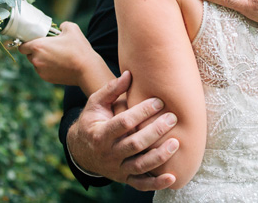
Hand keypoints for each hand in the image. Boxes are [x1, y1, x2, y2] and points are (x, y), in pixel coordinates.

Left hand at [19, 22, 112, 95]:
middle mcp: (36, 59)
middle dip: (36, 51)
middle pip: (29, 54)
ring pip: (36, 63)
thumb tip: (60, 27)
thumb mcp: (72, 29)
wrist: (86, 69)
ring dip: (42, 59)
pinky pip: (43, 71)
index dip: (27, 42)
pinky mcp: (46, 78)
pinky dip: (48, 67)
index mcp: (38, 46)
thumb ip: (62, 25)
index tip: (35, 41)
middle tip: (50, 47)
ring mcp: (40, 71)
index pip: (22, 46)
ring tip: (57, 56)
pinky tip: (60, 64)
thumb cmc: (78, 49)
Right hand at [67, 71, 178, 190]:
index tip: (159, 101)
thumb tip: (129, 74)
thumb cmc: (92, 121)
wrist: (81, 151)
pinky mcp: (124, 178)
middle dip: (155, 131)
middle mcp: (108, 154)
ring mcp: (116, 168)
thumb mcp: (96, 103)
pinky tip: (172, 177)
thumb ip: (111, 89)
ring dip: (159, 156)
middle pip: (134, 144)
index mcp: (100, 134)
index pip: (123, 123)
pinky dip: (156, 183)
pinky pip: (141, 184)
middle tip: (172, 118)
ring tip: (176, 142)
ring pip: (139, 166)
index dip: (142, 112)